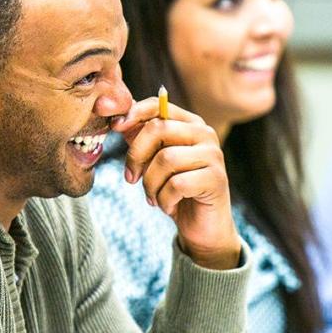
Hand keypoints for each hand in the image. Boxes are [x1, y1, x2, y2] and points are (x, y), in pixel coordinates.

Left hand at [111, 98, 240, 269]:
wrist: (201, 227)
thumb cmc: (176, 191)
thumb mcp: (154, 162)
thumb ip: (141, 139)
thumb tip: (118, 120)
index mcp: (190, 124)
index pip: (158, 105)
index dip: (133, 114)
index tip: (115, 129)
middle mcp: (205, 134)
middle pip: (158, 129)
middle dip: (136, 155)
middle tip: (131, 178)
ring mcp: (214, 155)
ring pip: (166, 159)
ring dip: (150, 184)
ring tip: (153, 197)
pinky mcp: (216, 179)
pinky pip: (177, 184)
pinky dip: (164, 199)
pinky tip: (168, 206)